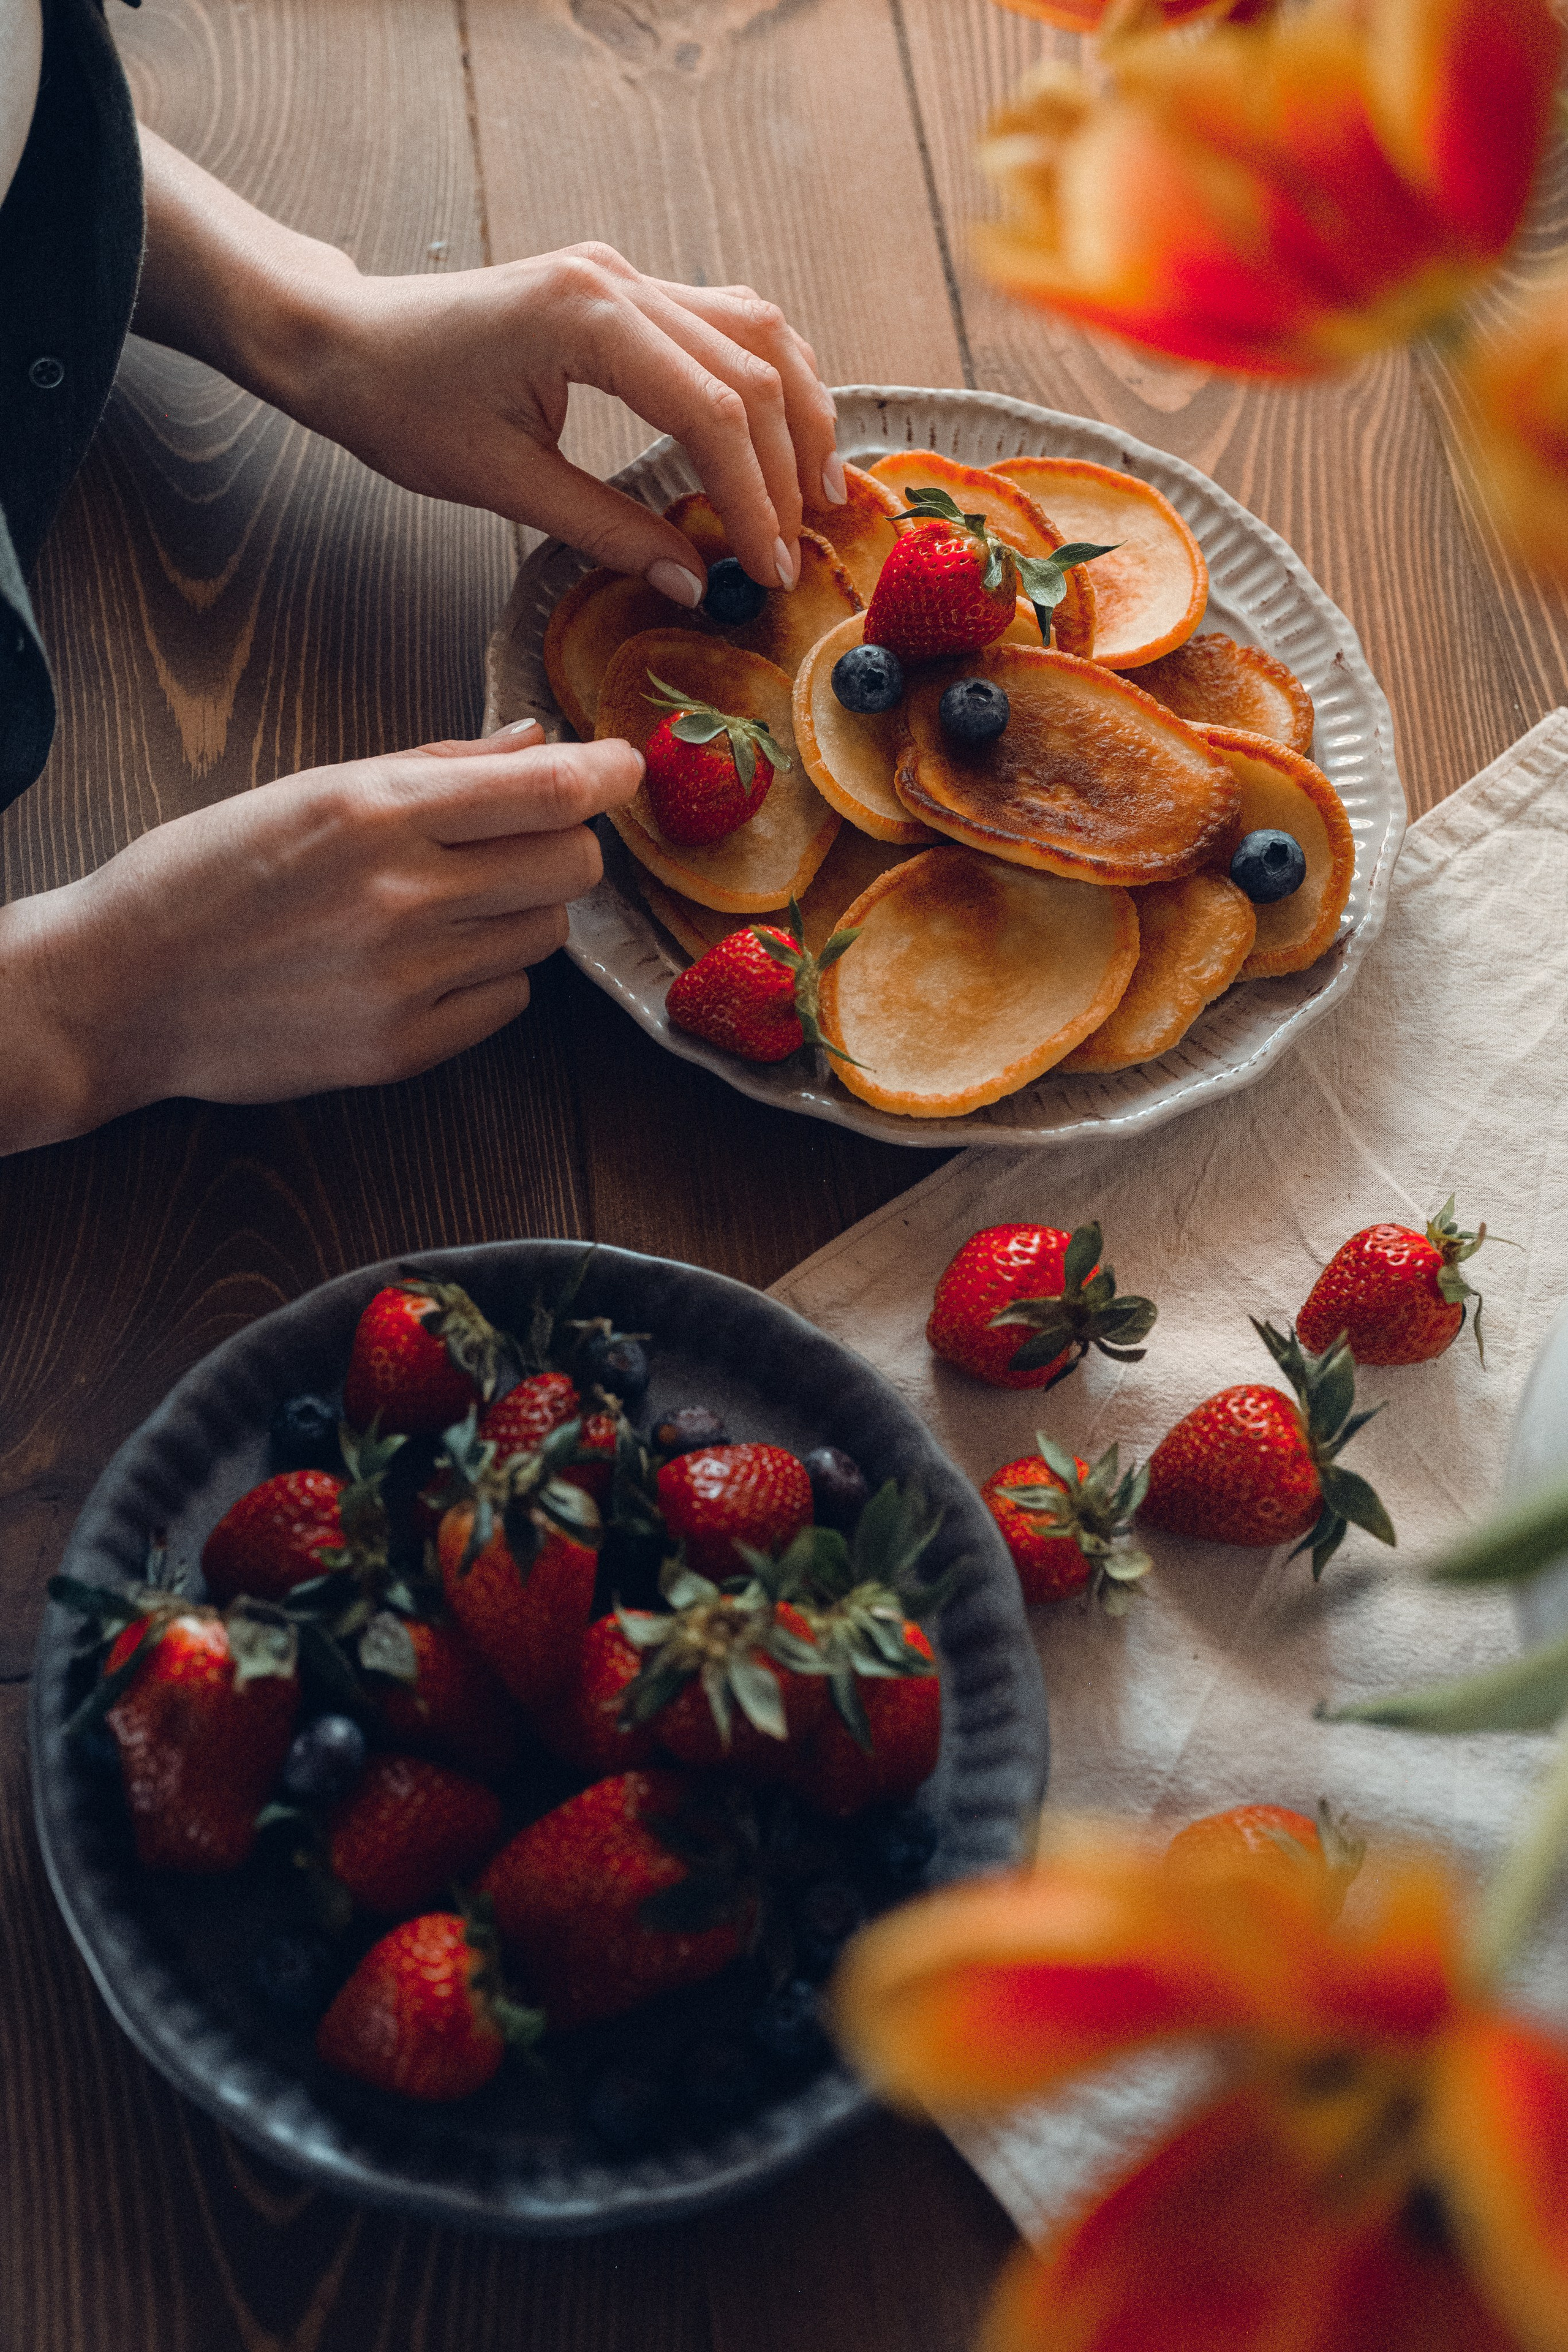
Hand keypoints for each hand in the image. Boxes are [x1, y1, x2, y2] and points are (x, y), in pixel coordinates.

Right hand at [0, 723, 639, 1152]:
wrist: (123, 987)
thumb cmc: (209, 875)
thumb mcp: (310, 789)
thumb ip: (437, 766)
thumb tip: (539, 741)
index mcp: (375, 812)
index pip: (547, 789)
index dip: (607, 774)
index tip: (624, 768)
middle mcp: (401, 895)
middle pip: (571, 866)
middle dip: (564, 845)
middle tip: (522, 840)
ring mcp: (406, 980)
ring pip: (544, 935)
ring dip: (522, 911)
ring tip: (452, 903)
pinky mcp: (403, 1047)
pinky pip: (508, 1002)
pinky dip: (489, 977)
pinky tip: (429, 961)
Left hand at [132, 134, 843, 603]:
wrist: (342, 339)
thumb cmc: (399, 406)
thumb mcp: (501, 486)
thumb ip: (604, 530)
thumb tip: (691, 580)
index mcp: (584, 319)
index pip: (711, 409)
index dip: (754, 496)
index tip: (769, 566)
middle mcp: (616, 281)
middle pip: (751, 367)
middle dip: (786, 465)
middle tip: (797, 548)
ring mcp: (621, 275)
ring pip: (754, 331)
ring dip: (796, 412)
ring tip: (816, 493)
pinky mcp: (618, 288)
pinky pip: (723, 322)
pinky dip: (764, 380)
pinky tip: (780, 434)